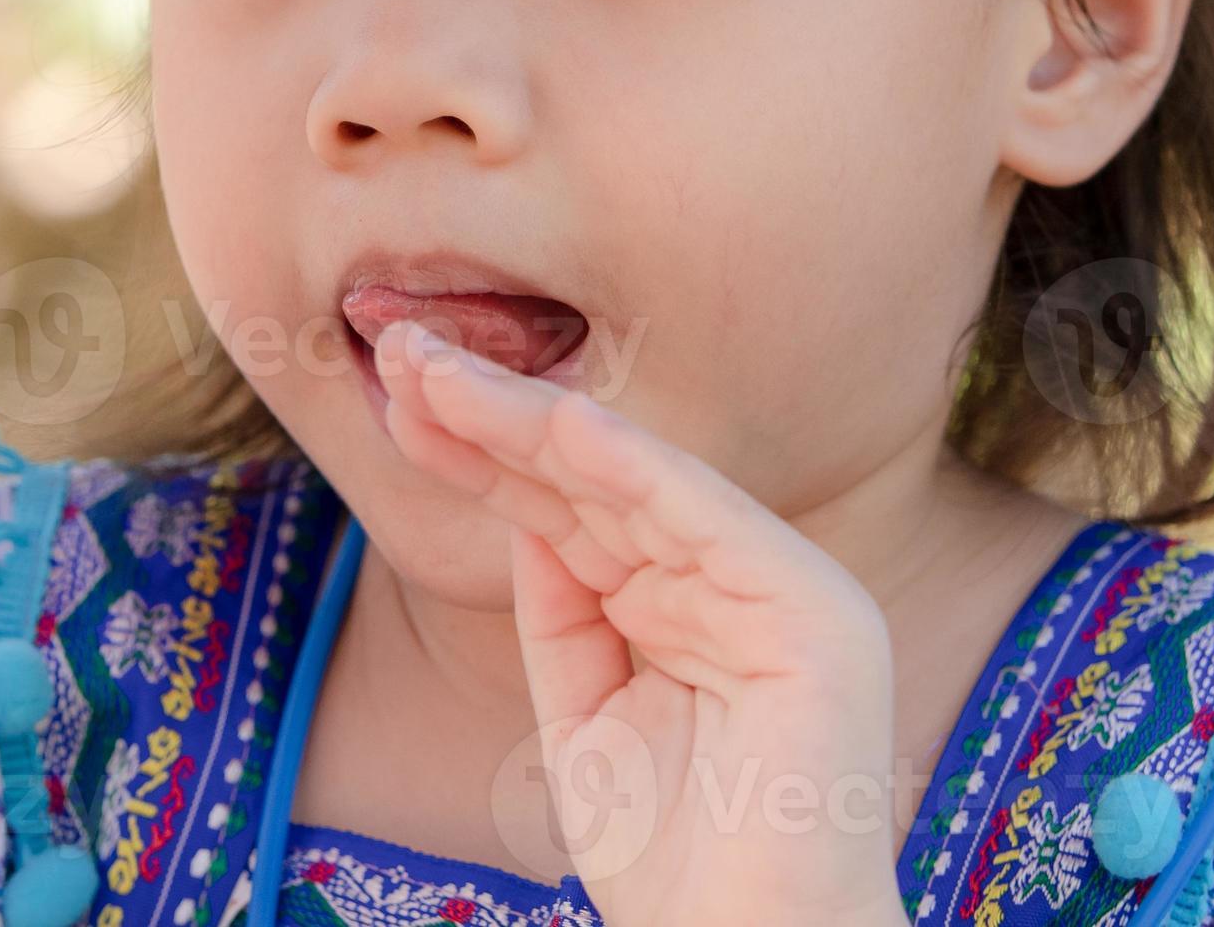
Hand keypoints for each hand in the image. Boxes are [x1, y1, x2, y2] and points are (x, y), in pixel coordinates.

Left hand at [372, 321, 910, 926]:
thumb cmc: (675, 865)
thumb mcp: (586, 717)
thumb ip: (565, 613)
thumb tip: (527, 510)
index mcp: (698, 608)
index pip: (576, 510)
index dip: (485, 452)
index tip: (396, 397)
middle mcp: (747, 585)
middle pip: (597, 483)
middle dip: (493, 414)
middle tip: (397, 348)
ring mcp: (789, 594)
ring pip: (637, 483)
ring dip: (531, 420)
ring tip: (437, 371)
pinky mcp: (817, 615)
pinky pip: (706, 520)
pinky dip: (627, 467)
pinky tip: (552, 424)